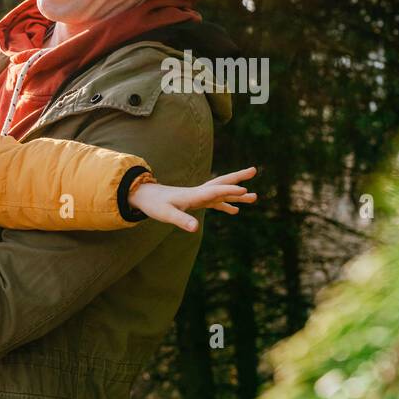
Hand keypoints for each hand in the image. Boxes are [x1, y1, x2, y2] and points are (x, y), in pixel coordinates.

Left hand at [129, 166, 257, 232]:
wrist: (143, 196)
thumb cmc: (154, 205)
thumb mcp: (166, 215)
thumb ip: (181, 220)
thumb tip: (196, 229)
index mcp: (193, 195)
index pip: (214, 191)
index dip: (229, 191)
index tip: (245, 190)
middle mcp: (198, 193)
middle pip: (222, 183)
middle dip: (238, 177)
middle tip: (255, 170)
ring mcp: (198, 196)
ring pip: (221, 193)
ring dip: (237, 195)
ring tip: (255, 198)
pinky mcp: (195, 202)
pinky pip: (215, 202)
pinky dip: (226, 205)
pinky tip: (236, 211)